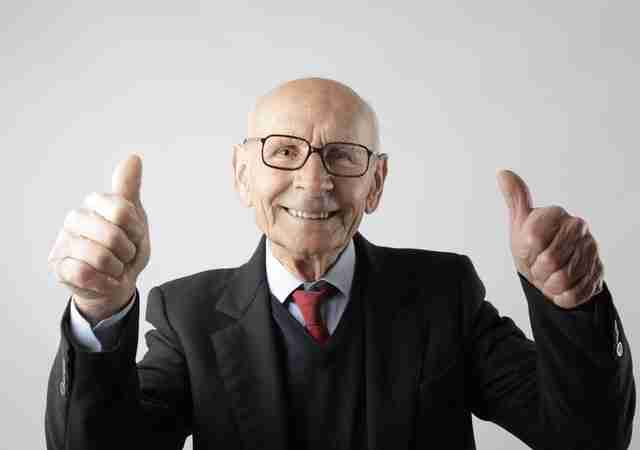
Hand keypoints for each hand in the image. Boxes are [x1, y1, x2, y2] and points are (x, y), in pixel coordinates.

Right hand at [48, 155, 150, 323]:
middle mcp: (75, 218)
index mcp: (95, 203)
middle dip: (127, 252)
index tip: (134, 235)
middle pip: (112, 236)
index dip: (136, 230)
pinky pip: (85, 274)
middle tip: (125, 255)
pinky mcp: (58, 265)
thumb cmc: (125, 248)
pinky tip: (105, 279)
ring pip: (99, 257)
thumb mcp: (135, 218)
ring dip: (117, 269)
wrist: (117, 281)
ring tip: (114, 267)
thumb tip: (133, 158)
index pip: (122, 210)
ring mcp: (63, 242)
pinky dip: (104, 281)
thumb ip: (131, 190)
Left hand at [497, 170, 603, 308]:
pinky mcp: (599, 273)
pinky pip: (575, 293)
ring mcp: (592, 250)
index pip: (533, 238)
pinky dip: (562, 297)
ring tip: (548, 277)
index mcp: (557, 214)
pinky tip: (560, 288)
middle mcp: (578, 228)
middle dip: (537, 271)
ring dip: (549, 285)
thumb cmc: (533, 246)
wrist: (551, 272)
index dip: (525, 252)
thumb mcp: (520, 224)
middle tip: (538, 268)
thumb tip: (502, 173)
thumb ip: (515, 199)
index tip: (527, 252)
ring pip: (562, 279)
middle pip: (549, 261)